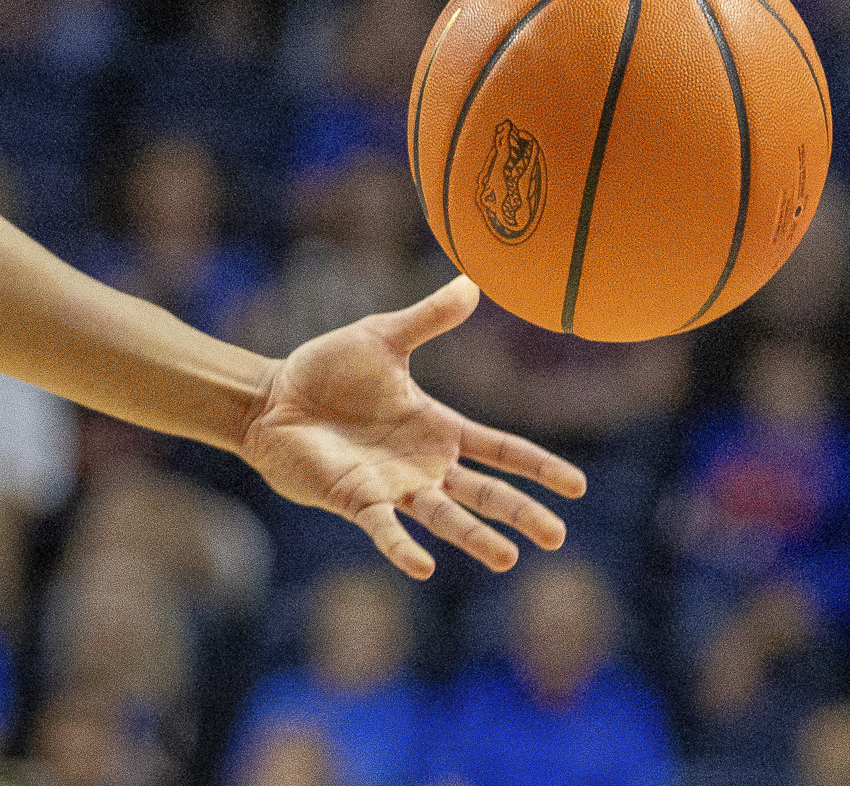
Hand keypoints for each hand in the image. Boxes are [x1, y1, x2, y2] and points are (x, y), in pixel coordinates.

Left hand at [237, 275, 586, 579]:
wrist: (272, 398)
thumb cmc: (327, 370)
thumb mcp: (382, 336)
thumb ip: (428, 318)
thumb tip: (472, 281)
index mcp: (438, 428)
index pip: (501, 450)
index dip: (538, 467)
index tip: (576, 487)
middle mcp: (425, 465)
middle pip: (484, 494)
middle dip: (520, 513)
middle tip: (557, 536)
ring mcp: (393, 487)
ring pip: (444, 518)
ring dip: (474, 538)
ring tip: (506, 558)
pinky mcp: (357, 501)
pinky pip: (385, 529)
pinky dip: (403, 548)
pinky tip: (424, 567)